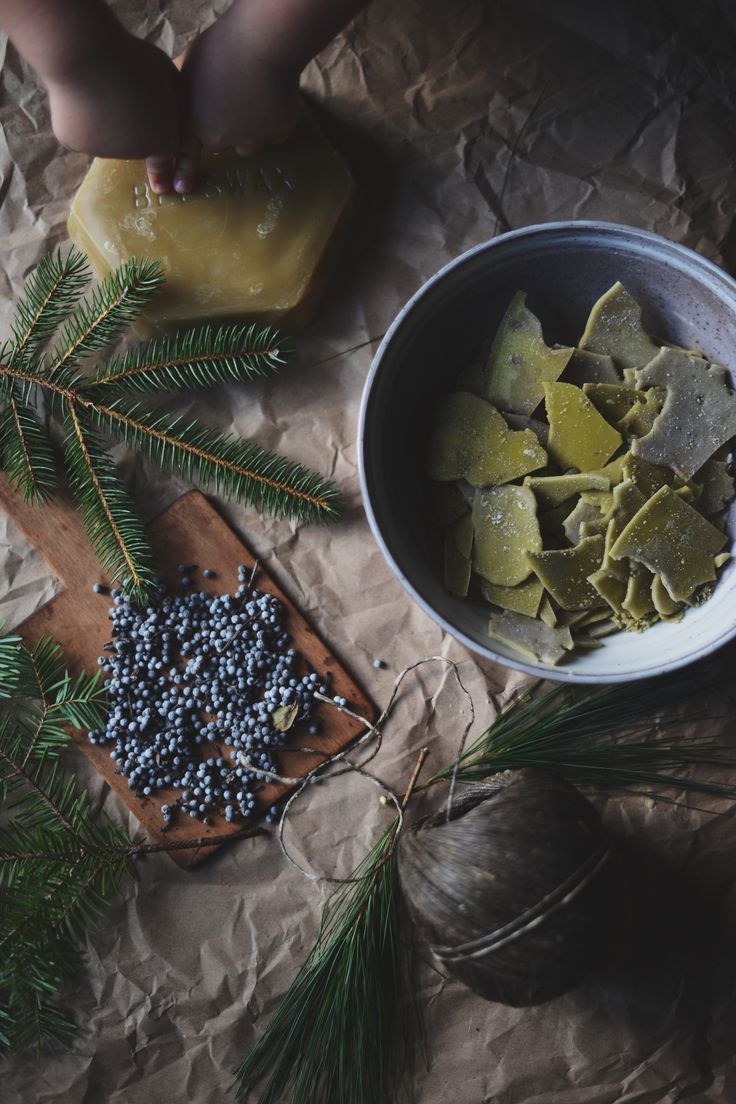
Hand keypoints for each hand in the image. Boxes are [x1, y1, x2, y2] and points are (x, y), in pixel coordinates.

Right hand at [47, 32, 181, 190]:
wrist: (85, 58)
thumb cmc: (130, 59)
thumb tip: (166, 111)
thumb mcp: (165, 75)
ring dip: (105, 123)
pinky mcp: (76, 145)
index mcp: (164, 139)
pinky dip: (79, 120)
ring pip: (106, 139)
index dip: (164, 173)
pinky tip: (79, 98)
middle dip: (131, 128)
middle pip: (134, 144)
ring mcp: (105, 151)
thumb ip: (170, 100)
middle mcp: (136, 153)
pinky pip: (81, 133)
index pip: (165, 161)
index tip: (162, 187)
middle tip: (122, 95)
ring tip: (99, 92)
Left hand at [174, 11, 300, 192]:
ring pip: (250, 143)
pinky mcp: (278, 132)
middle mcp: (220, 138)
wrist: (261, 44)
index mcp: (194, 122)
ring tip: (253, 98)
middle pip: (221, 145)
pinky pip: (275, 132)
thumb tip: (170, 97)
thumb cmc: (218, 48)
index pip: (184, 154)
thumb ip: (179, 88)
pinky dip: (275, 119)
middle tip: (230, 102)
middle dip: (225, 131)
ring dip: (250, 129)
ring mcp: (251, 138)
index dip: (183, 172)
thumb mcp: (186, 64)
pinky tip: (274, 96)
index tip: (180, 189)